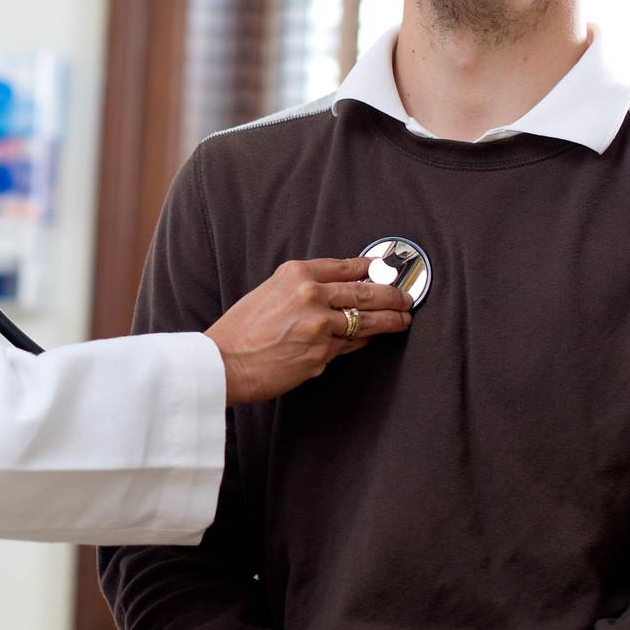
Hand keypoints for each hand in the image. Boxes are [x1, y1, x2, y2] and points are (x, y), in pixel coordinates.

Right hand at [206, 258, 412, 405]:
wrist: (224, 363)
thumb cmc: (240, 330)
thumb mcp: (268, 291)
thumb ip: (301, 286)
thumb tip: (336, 287)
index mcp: (295, 274)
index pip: (346, 266)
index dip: (372, 268)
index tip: (385, 270)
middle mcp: (311, 296)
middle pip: (365, 291)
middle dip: (393, 295)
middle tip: (406, 297)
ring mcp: (319, 327)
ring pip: (367, 321)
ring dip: (391, 320)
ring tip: (403, 319)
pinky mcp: (322, 355)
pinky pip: (351, 345)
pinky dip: (364, 340)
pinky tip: (373, 338)